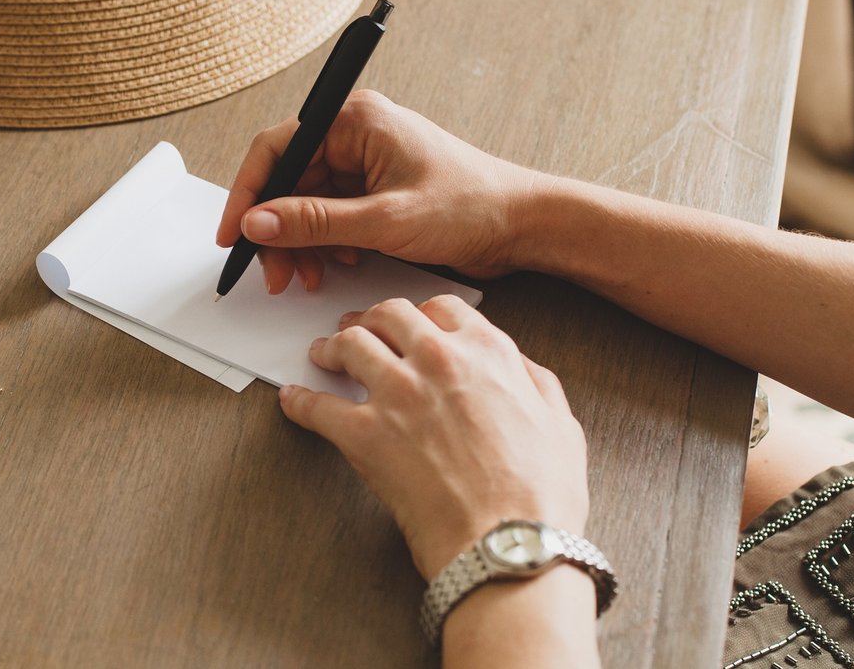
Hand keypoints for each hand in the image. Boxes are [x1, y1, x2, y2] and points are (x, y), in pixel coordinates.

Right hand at [215, 90, 540, 293]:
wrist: (521, 224)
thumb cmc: (470, 206)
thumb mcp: (385, 220)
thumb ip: (315, 223)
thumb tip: (258, 223)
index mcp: (355, 120)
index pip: (277, 148)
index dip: (249, 193)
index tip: (234, 234)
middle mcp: (355, 133)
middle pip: (288, 180)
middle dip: (277, 230)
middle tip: (274, 273)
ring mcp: (365, 161)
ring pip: (306, 203)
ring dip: (300, 243)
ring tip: (306, 277)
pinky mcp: (374, 188)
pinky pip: (330, 214)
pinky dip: (324, 243)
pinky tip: (335, 265)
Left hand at [279, 295, 588, 580]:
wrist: (512, 546)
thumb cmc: (541, 498)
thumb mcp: (561, 425)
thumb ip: (534, 384)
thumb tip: (516, 368)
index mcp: (488, 352)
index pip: (441, 308)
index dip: (419, 315)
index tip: (407, 326)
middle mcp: (439, 360)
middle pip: (388, 315)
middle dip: (369, 320)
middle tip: (356, 331)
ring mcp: (398, 393)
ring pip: (350, 345)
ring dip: (332, 348)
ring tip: (322, 357)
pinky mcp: (364, 434)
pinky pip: (317, 406)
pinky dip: (300, 401)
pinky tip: (293, 400)